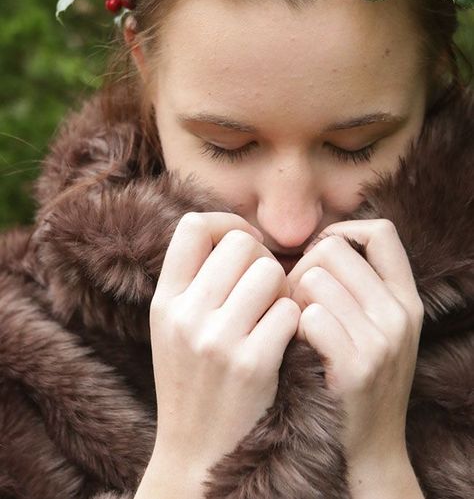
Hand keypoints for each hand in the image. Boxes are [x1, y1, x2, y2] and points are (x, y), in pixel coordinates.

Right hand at [148, 212, 299, 476]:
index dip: (226, 223)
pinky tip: (283, 340)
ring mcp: (217, 340)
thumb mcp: (174, 328)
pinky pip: (289, 311)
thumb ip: (195, 281)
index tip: (243, 243)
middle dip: (262, 258)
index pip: (193, 226)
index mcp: (165, 301)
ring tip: (274, 313)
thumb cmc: (193, 381)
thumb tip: (236, 232)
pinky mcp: (252, 364)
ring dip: (282, 289)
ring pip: (270, 271)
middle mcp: (185, 315)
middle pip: (241, 243)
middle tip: (264, 288)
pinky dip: (293, 321)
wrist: (197, 454)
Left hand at [286, 219, 423, 470]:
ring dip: (292, 297)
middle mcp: (400, 314)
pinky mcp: (357, 367)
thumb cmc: (358, 377)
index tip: (320, 257)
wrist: (370, 448)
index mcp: (406, 299)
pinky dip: (293, 327)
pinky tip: (295, 345)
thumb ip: (360, 285)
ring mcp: (381, 341)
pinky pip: (309, 316)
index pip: (381, 232)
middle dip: (303, 266)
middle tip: (296, 297)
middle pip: (334, 249)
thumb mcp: (379, 327)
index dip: (342, 232)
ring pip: (315, 279)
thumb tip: (318, 240)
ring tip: (292, 322)